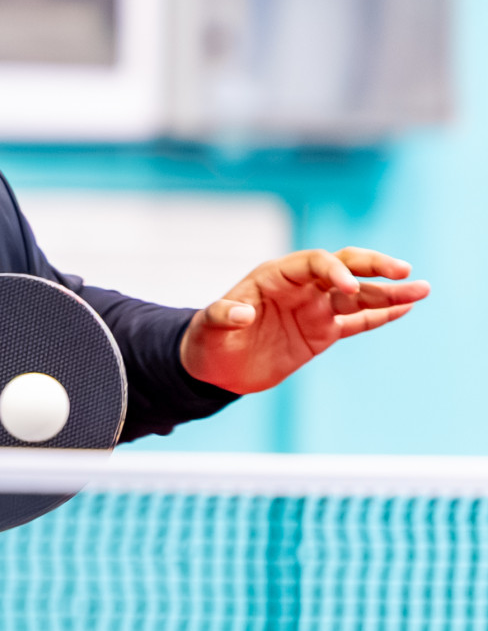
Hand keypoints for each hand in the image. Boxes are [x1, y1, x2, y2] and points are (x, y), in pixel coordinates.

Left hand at [180, 247, 429, 394]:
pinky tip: (406, 307)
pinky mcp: (321, 333)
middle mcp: (300, 288)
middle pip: (343, 268)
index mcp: (274, 277)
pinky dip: (380, 315)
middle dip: (373, 267)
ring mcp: (313, 309)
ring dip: (388, 293)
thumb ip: (223, 316)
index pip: (313, 263)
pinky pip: (356, 320)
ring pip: (357, 295)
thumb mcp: (209, 329)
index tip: (347, 288)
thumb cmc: (207, 341)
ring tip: (422, 289)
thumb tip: (241, 313)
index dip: (333, 271)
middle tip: (404, 271)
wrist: (213, 367)